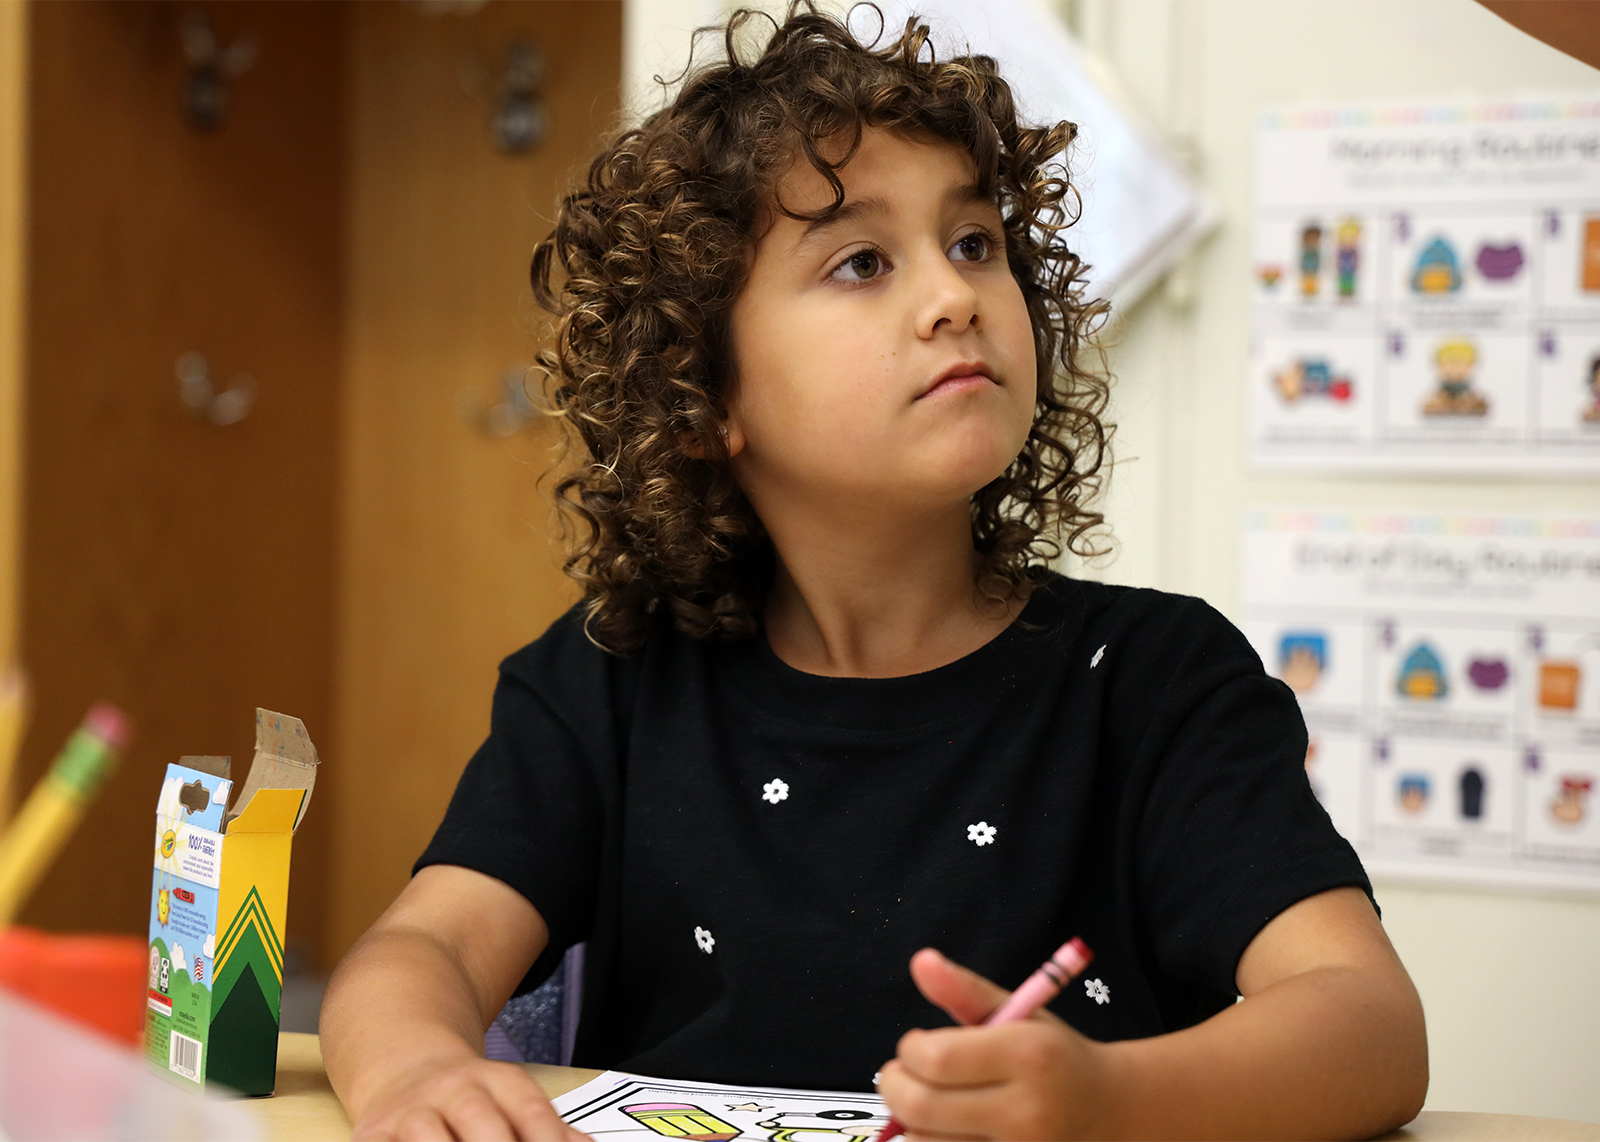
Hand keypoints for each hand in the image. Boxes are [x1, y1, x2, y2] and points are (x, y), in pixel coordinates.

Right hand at [350, 1052, 586, 1141]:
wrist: (404, 1066)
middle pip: (480, 1120)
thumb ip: (549, 1129)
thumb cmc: (470, 1100)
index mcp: (498, 1081)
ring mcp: (410, 1110)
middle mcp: (454, 1088)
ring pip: (426, 1135)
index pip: (530, 1109)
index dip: (547, 1139)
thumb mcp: (512, 1102)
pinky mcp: (371, 1133)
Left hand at [875, 948, 1113, 1140]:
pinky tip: (944, 1126)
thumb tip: (919, 960)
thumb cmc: (1051, 1054)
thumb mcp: (1018, 1011)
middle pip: (921, 1107)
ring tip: (928, 1098)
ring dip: (909, 1119)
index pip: (936, 1058)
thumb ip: (964, 988)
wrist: (1107, 1109)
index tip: (915, 1043)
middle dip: (894, 1085)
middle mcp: (1026, 1112)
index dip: (909, 1049)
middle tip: (901, 1073)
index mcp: (1027, 1056)